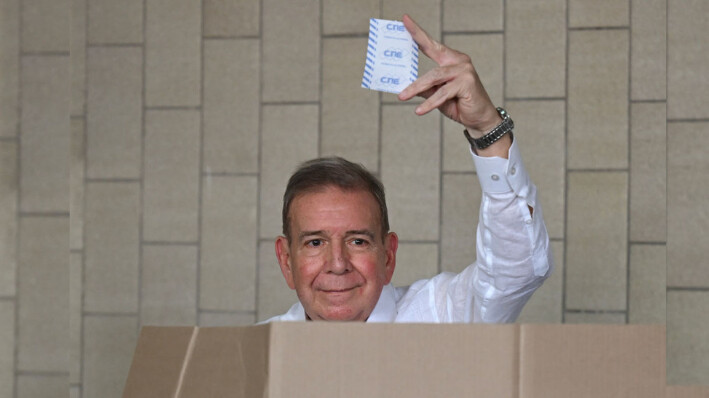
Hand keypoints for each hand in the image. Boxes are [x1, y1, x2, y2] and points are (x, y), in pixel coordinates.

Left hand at [398, 14, 501, 136]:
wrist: (479, 119)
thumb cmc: (459, 104)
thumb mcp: (437, 95)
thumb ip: (425, 88)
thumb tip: (405, 86)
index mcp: (452, 59)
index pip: (432, 44)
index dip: (418, 33)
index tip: (405, 20)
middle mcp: (459, 61)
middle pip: (432, 52)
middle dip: (415, 47)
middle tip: (399, 45)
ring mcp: (464, 70)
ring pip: (434, 76)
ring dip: (416, 87)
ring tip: (402, 96)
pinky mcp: (467, 83)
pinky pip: (443, 93)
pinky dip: (430, 103)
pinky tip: (420, 110)